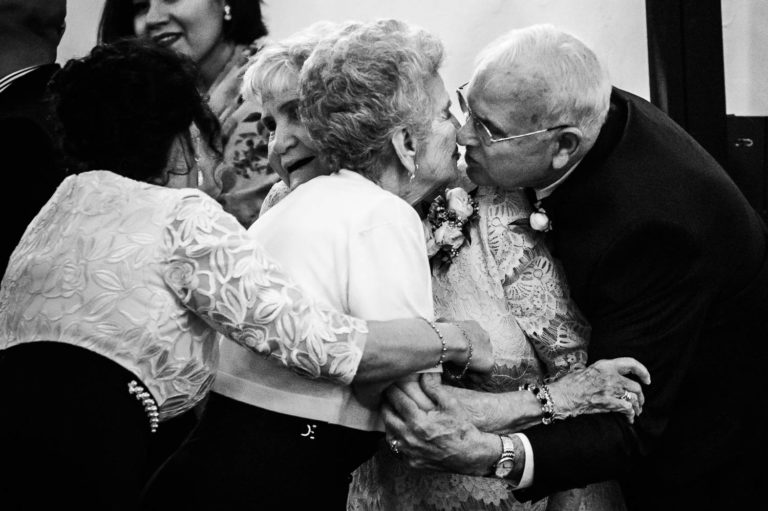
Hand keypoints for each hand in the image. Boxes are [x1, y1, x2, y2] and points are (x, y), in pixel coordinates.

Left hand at [383, 373, 498, 475]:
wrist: (470, 455)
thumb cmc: (461, 427)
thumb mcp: (450, 404)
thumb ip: (434, 387)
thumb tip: (422, 373)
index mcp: (418, 422)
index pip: (397, 399)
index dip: (393, 388)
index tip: (391, 381)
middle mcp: (410, 438)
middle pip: (387, 414)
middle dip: (386, 401)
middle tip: (387, 392)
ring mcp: (409, 452)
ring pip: (388, 431)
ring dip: (388, 417)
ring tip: (391, 407)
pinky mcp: (410, 461)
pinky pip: (395, 446)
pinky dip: (394, 435)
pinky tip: (398, 426)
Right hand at [448, 320, 493, 374]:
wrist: (452, 340)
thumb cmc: (445, 332)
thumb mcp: (443, 323)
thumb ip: (444, 323)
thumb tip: (438, 322)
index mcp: (474, 327)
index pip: (472, 337)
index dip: (465, 346)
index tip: (456, 353)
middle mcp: (485, 336)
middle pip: (480, 349)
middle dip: (471, 356)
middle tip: (459, 363)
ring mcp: (488, 349)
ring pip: (483, 361)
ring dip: (474, 367)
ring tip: (463, 371)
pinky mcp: (489, 362)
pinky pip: (485, 373)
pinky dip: (476, 377)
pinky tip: (467, 377)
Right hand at [547, 357, 650, 423]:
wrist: (561, 395)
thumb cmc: (570, 384)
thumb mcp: (587, 370)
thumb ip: (602, 372)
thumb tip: (611, 377)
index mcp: (605, 365)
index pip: (631, 363)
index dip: (643, 371)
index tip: (647, 379)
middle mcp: (610, 375)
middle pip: (635, 386)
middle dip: (640, 397)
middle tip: (639, 402)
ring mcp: (609, 389)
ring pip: (633, 398)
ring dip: (637, 407)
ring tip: (636, 412)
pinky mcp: (607, 402)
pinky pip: (626, 408)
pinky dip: (630, 414)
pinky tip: (629, 418)